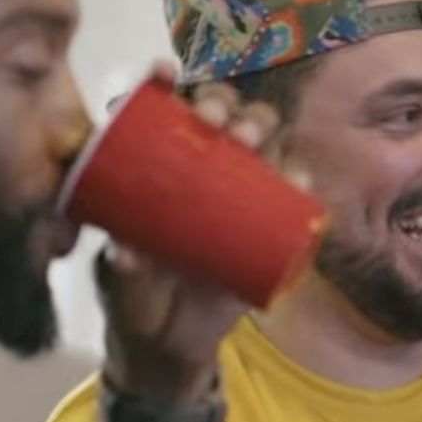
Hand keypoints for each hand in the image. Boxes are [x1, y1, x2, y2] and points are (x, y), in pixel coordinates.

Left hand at [93, 62, 284, 401]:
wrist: (165, 346)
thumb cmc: (133, 298)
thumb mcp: (120, 275)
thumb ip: (125, 261)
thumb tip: (130, 252)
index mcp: (155, 170)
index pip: (159, 112)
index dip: (160, 85)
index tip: (163, 74)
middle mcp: (199, 169)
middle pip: (216, 114)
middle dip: (219, 102)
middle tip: (213, 119)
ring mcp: (236, 194)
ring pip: (258, 142)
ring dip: (258, 125)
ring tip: (250, 138)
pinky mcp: (265, 225)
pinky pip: (291, 194)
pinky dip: (300, 180)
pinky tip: (298, 174)